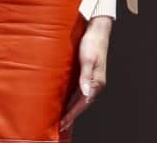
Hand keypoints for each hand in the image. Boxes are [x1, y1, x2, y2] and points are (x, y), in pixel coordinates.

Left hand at [60, 16, 111, 130]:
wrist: (97, 30)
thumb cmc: (92, 43)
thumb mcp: (87, 59)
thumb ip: (85, 76)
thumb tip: (85, 93)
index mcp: (96, 82)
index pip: (83, 104)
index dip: (72, 114)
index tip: (63, 123)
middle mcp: (95, 83)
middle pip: (82, 104)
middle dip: (71, 115)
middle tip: (60, 125)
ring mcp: (92, 79)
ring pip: (81, 99)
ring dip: (72, 108)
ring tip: (62, 117)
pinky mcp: (88, 74)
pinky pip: (79, 91)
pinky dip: (73, 99)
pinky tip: (66, 101)